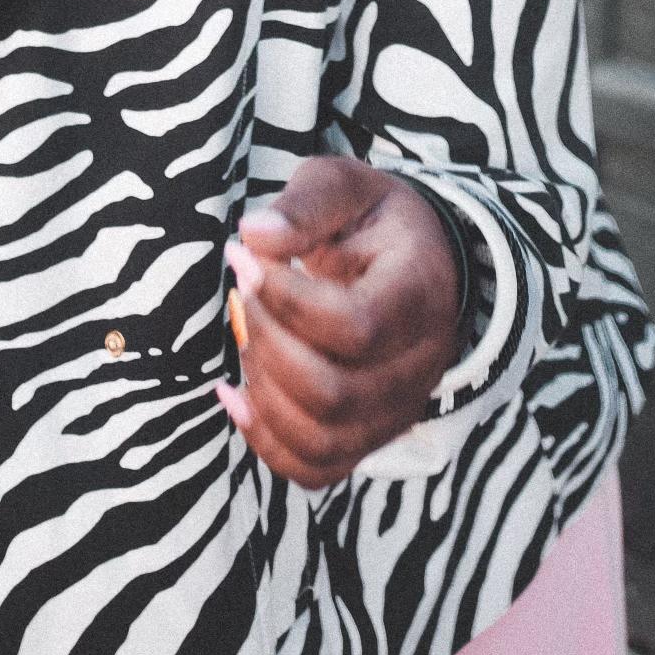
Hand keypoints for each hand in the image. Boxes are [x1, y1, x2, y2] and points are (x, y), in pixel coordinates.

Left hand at [216, 155, 464, 488]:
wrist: (419, 262)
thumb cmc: (373, 220)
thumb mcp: (345, 186)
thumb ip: (304, 205)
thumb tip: (252, 236)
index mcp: (420, 295)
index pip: (354, 326)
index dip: (285, 301)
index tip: (240, 256)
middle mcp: (420, 366)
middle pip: (333, 393)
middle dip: (265, 344)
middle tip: (239, 295)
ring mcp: (398, 409)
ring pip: (321, 440)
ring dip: (261, 392)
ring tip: (243, 335)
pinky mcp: (371, 434)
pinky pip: (316, 468)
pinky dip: (265, 442)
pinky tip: (234, 394)